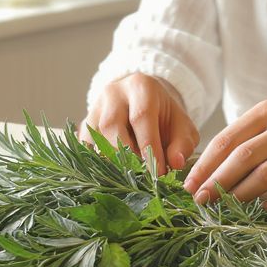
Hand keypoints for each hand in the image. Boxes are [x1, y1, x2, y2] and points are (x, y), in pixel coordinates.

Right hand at [79, 73, 199, 174]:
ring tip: (128, 179)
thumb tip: (176, 163)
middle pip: (111, 125)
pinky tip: (111, 176)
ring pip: (94, 137)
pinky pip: (84, 145)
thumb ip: (182, 143)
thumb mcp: (182, 126)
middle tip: (142, 178)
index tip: (159, 173)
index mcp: (140, 86)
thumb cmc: (165, 117)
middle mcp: (113, 93)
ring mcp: (95, 107)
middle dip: (126, 156)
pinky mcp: (85, 124)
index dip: (148, 147)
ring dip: (110, 162)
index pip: (141, 117)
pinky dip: (96, 162)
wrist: (145, 104)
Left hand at [182, 101, 266, 211]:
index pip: (228, 139)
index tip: (189, 186)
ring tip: (227, 209)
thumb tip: (201, 177)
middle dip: (218, 181)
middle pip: (244, 156)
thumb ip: (240, 146)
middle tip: (202, 201)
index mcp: (266, 112)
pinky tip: (265, 211)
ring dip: (243, 195)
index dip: (205, 165)